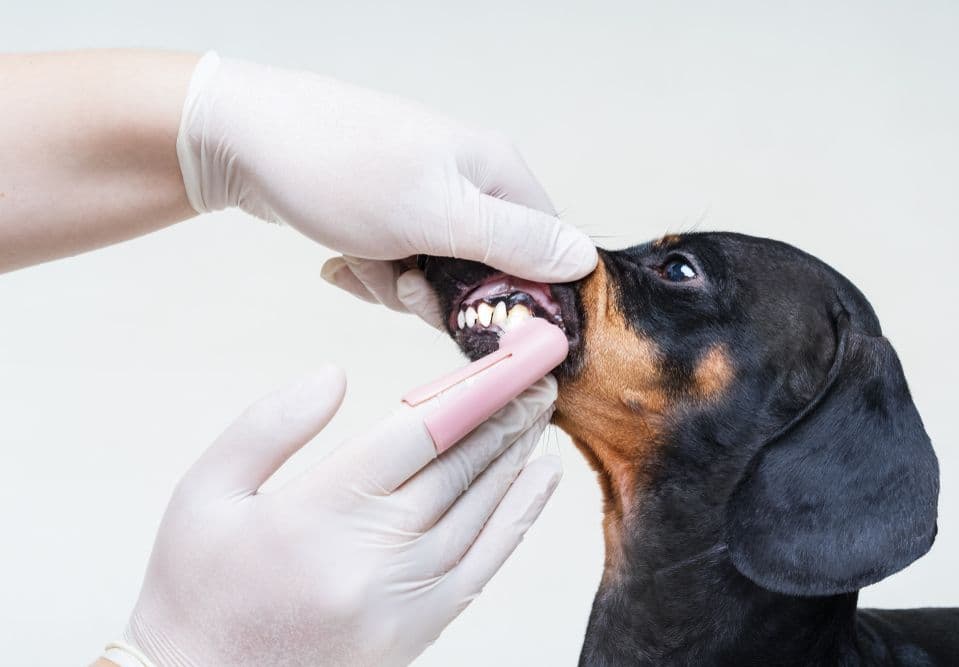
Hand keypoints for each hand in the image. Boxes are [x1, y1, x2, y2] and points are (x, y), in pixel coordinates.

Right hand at [120, 365, 559, 666]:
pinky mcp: (418, 631)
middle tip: (538, 375)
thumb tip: (334, 374)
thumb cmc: (198, 585)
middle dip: (505, 415)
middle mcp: (372, 557)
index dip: (474, 390)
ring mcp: (403, 600)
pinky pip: (484, 565)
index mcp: (318, 513)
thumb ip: (268, 426)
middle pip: (458, 469)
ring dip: (516, 456)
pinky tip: (539, 479)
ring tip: (539, 412)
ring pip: (480, 512)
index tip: (513, 358)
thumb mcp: (205, 491)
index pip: (418, 435)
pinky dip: (518, 518)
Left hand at [176, 52, 596, 325]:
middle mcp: (469, 181)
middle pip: (487, 273)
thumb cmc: (342, 169)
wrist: (243, 140)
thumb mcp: (440, 215)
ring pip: (437, 277)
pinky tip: (344, 258)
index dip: (516, 296)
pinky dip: (371, 272)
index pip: (544, 251)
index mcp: (496, 173)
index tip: (473, 315)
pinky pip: (399, 265)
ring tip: (362, 259)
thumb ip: (516, 242)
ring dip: (395, 285)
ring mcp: (425, 196)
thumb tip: (584, 259)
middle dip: (438, 294)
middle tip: (400, 282)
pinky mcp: (388, 213)